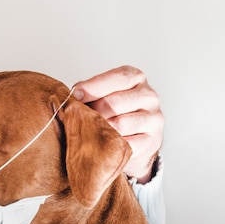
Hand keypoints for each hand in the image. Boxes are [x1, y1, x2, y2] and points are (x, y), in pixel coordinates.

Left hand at [73, 65, 163, 183]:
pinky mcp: (153, 140)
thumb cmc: (112, 111)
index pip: (117, 78)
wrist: (134, 138)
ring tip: (89, 132)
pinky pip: (127, 144)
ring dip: (100, 130)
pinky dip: (111, 145)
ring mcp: (154, 118)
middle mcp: (148, 95)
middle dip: (93, 112)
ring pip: (120, 124)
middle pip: (114, 103)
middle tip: (79, 119)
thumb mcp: (101, 94)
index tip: (74, 95)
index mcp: (135, 78)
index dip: (93, 87)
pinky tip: (103, 144)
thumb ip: (88, 91)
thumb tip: (70, 98)